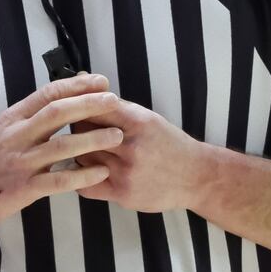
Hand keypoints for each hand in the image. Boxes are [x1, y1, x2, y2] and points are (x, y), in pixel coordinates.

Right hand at [0, 73, 123, 230]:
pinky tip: (102, 173)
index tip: (101, 82)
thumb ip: (30, 118)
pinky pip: (59, 180)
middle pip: (56, 113)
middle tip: (115, 102)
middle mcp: (16, 136)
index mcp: (12, 119)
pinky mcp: (24, 187)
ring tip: (118, 136)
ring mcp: (20, 162)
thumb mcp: (3, 131)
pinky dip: (83, 175)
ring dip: (93, 139)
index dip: (76, 86)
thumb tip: (60, 98)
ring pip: (61, 145)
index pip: (47, 94)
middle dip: (89, 105)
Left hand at [74, 101, 205, 212]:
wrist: (197, 177)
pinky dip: (80, 177)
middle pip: (83, 132)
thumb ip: (112, 103)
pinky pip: (86, 185)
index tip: (73, 110)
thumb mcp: (145, 117)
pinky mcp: (123, 193)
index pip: (93, 108)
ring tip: (85, 151)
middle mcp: (132, 146)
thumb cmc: (166, 143)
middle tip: (78, 131)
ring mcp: (127, 171)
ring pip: (82, 157)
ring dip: (78, 153)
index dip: (78, 108)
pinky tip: (86, 171)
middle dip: (77, 130)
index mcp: (138, 122)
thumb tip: (80, 78)